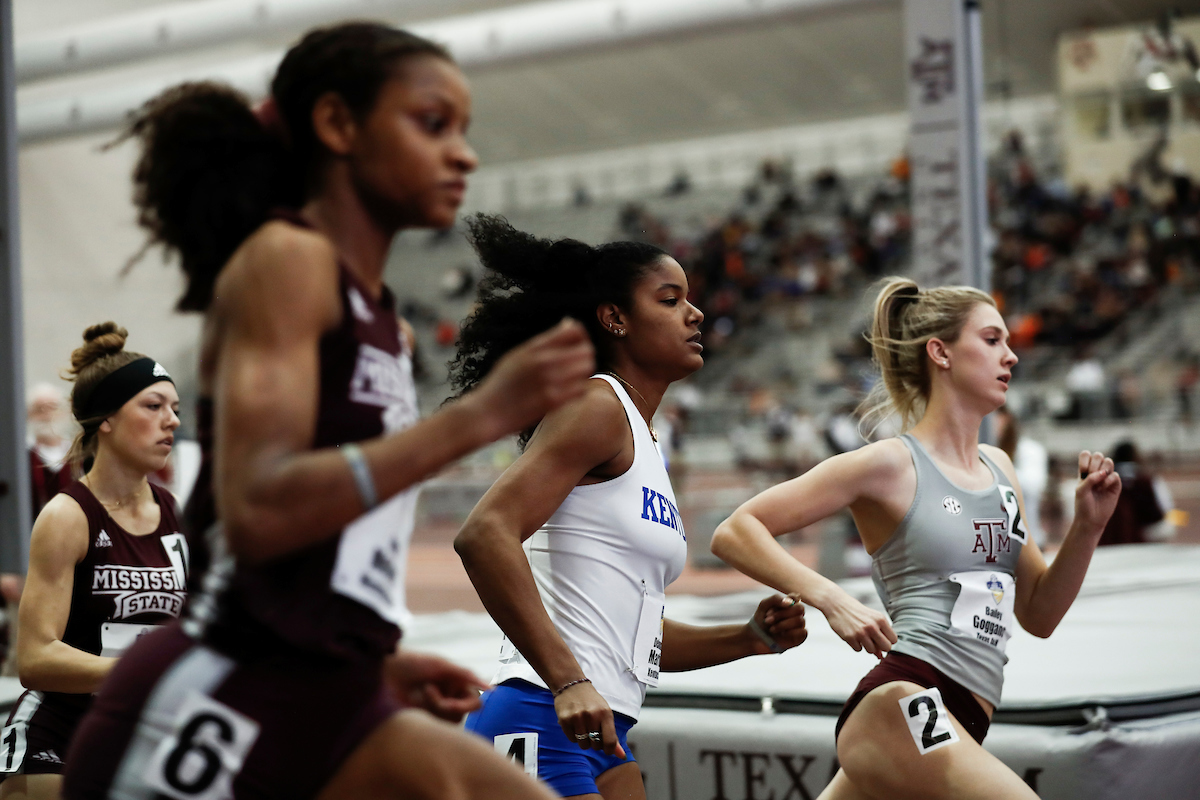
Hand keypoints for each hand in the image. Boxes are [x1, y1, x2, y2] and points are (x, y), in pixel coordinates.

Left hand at [385, 650, 488, 722]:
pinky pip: (433, 728)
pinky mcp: (420, 721)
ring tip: (417, 693)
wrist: (379, 672)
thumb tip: (491, 688)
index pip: (474, 701)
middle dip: (446, 705)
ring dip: (434, 707)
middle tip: (427, 691)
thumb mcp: (440, 664)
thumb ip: (466, 674)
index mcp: (455, 683)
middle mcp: (447, 696)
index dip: (465, 704)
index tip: (449, 702)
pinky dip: (425, 717)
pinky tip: (411, 704)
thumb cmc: (410, 663)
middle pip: (462, 714)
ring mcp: (433, 711)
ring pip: (448, 723)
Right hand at [469, 319, 594, 439]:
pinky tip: (569, 391)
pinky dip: (579, 389)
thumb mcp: (517, 355)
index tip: (576, 345)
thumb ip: (545, 341)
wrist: (485, 412)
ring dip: (584, 372)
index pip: (574, 330)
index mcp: (534, 347)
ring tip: (573, 377)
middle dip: (585, 355)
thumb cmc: (501, 384)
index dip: (581, 336)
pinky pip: (581, 389)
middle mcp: (542, 361)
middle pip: (585, 349)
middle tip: (577, 364)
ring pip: (586, 368)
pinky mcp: (552, 402)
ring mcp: (548, 381)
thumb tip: (570, 323)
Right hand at [553, 680, 625, 758]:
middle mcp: (592, 715)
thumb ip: (612, 735)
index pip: (610, 741)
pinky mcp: (564, 720)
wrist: (572, 685)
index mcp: (605, 713)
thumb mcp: (605, 714)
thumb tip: (621, 756)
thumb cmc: (591, 701)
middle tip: (592, 730)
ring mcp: (577, 718)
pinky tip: (574, 724)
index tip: (607, 749)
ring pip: (583, 744)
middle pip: (596, 745)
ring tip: (583, 727)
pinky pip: (572, 739)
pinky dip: (573, 736)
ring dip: (584, 740)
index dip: (609, 750)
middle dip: (595, 742)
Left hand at [749, 594, 807, 653]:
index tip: (770, 608)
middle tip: (767, 619)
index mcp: (789, 604)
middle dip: (782, 614)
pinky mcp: (799, 637)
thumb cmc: (761, 620)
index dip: (786, 601)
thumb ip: (776, 599)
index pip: (796, 597)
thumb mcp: (764, 605)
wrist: (755, 638)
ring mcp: (799, 626)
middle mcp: (796, 614)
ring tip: (771, 629)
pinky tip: (781, 634)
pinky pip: (803, 632)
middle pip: (800, 608)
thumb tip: (790, 603)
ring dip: (783, 624)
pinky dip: (790, 633)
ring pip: (800, 621)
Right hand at [820, 588, 895, 658]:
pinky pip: (858, 649)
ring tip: (861, 636)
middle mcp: (872, 626)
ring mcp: (861, 632)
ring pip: (872, 651)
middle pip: (886, 647)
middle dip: (880, 647)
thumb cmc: (856, 612)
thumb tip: (881, 656)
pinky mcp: (850, 637)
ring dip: (867, 646)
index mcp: (880, 619)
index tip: (880, 637)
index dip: (887, 640)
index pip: (893, 640)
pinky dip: (856, 645)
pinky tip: (852, 635)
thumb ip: (879, 635)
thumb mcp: (871, 619)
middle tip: (873, 641)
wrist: (836, 604)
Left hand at [1074, 450, 1120, 536]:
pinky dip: (1108, 480)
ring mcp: (1106, 478)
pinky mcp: (1116, 485)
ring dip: (1103, 470)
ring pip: (1109, 462)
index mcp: (1084, 471)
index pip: (1086, 455)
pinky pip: (1115, 475)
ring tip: (1098, 484)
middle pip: (1099, 456)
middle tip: (1091, 477)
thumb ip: (1090, 479)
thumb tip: (1104, 472)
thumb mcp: (1081, 490)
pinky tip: (1103, 488)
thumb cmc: (1083, 504)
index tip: (1083, 472)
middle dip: (1094, 465)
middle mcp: (1096, 472)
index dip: (1086, 459)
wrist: (1091, 519)